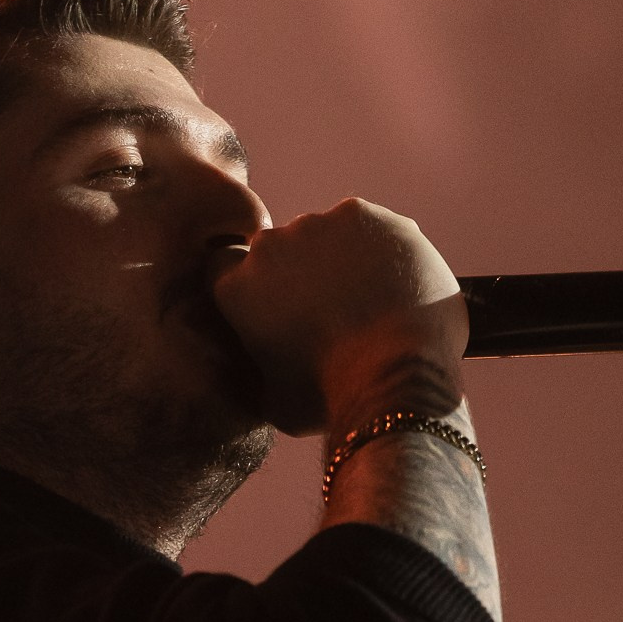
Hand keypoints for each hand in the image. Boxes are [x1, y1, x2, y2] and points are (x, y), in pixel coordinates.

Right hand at [210, 198, 468, 436]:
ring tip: (371, 301)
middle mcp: (270, 247)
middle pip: (277, 249)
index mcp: (236, 289)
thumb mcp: (274, 405)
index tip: (275, 305)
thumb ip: (256, 373)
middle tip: (332, 310)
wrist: (397, 376)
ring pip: (325, 234)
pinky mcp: (365, 216)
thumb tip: (258, 372)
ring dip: (340, 258)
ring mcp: (319, 225)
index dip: (252, 284)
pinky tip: (394, 283)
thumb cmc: (332, 401)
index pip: (225, 267)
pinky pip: (367, 226)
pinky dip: (379, 248)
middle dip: (298, 272)